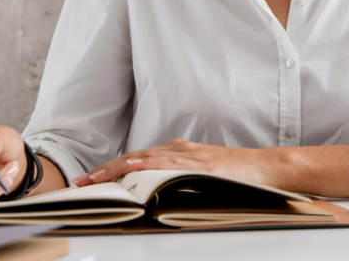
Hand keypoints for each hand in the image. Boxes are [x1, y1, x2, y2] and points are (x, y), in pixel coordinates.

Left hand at [72, 139, 289, 188]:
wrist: (269, 168)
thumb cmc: (238, 176)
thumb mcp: (202, 177)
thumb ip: (178, 181)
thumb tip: (150, 199)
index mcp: (178, 154)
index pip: (136, 161)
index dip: (110, 170)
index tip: (88, 182)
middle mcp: (180, 150)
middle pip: (134, 158)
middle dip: (104, 171)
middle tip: (79, 185)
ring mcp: (190, 156)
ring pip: (146, 160)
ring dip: (117, 169)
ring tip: (94, 180)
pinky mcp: (202, 164)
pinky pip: (170, 164)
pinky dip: (148, 165)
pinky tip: (133, 169)